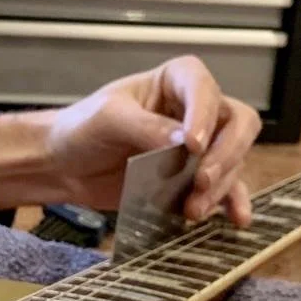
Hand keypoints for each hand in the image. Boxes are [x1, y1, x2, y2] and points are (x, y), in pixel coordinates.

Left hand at [0, 56, 261, 224]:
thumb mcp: (108, 118)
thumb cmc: (81, 129)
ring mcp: (198, 146)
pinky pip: (225, 188)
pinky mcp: (192, 179)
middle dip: (225, 154)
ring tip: (192, 210)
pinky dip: (232, 202)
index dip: (205, 116)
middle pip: (237, 124)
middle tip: (201, 181)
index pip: (205, 89)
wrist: (63, 166)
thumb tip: (186, 143)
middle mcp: (195, 110)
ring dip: (219, 186)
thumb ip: (146, 127)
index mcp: (175, 81)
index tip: (191, 145)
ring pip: (232, 160)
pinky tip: (237, 218)